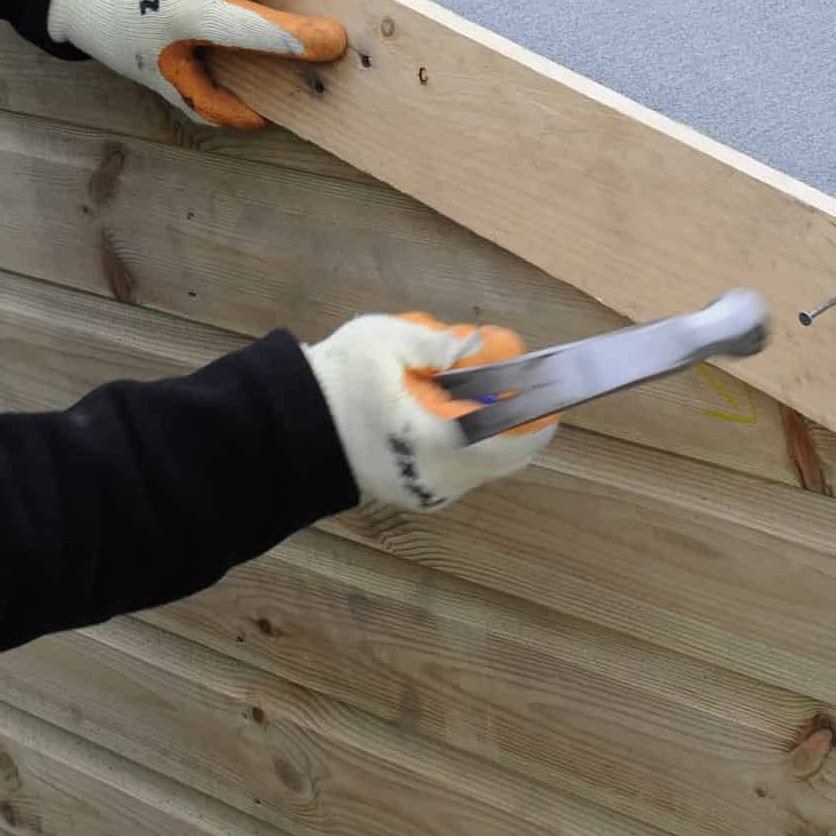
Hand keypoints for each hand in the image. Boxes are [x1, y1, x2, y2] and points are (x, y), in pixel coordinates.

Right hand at [304, 312, 559, 511]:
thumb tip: (476, 346)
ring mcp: (429, 493)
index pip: (515, 437)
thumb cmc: (335, 382)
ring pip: (485, 464)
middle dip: (518, 419)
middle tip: (511, 382)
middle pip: (507, 455)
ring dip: (491, 430)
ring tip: (468, 389)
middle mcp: (442, 479)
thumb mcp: (384, 341)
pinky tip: (444, 410)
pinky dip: (468, 442)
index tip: (551, 388)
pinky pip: (461, 470)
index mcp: (439, 442)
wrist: (284, 429)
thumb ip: (439, 343)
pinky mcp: (416, 495)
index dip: (541, 413)